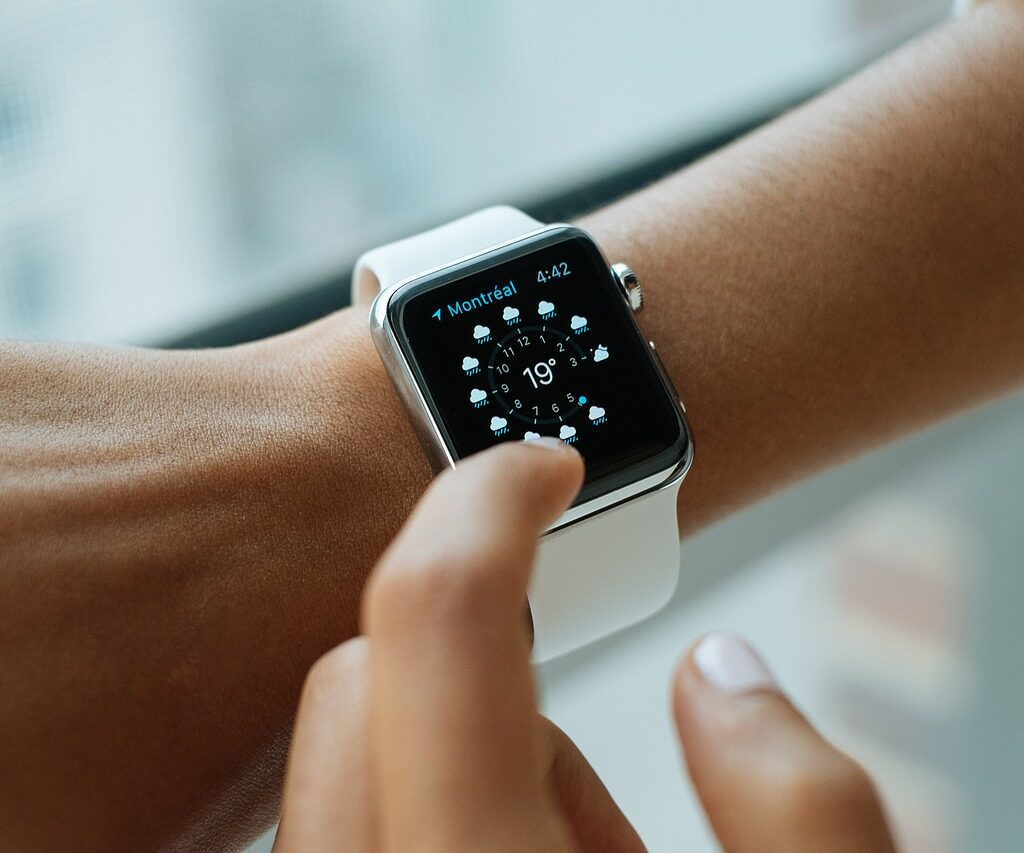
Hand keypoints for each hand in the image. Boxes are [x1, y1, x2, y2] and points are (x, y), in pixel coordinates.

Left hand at [273, 441, 896, 851]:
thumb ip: (806, 812)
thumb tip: (722, 677)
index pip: (434, 611)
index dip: (492, 498)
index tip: (541, 464)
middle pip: (359, 673)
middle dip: (476, 666)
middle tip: (574, 752)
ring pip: (336, 753)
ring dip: (454, 754)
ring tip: (562, 834)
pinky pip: (337, 817)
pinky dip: (418, 804)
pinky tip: (509, 851)